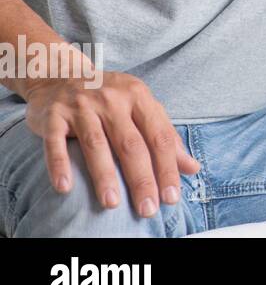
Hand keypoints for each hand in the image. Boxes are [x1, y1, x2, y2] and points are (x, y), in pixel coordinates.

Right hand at [23, 72, 201, 215]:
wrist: (61, 75)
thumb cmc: (110, 98)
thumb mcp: (141, 108)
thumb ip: (166, 137)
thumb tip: (192, 168)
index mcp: (139, 96)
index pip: (159, 137)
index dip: (167, 168)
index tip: (172, 197)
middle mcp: (112, 99)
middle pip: (131, 144)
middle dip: (142, 179)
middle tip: (147, 209)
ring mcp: (81, 106)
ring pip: (97, 145)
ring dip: (105, 176)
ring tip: (113, 204)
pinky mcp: (54, 115)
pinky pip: (56, 143)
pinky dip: (60, 165)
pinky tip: (65, 187)